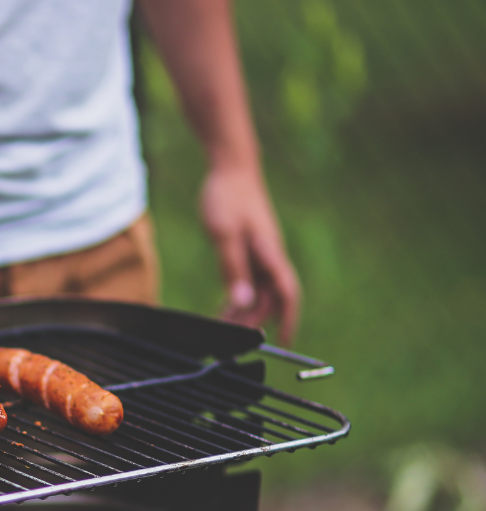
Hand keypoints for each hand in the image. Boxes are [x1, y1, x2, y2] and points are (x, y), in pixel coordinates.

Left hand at [199, 163, 299, 343]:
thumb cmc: (228, 197)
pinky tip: (224, 308)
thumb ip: (233, 268)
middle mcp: (270, 257)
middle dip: (254, 322)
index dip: (288, 320)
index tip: (284, 342)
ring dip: (243, 311)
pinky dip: (238, 296)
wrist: (231, 169)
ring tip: (222, 328)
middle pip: (269, 299)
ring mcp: (261, 253)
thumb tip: (243, 302)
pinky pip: (248, 280)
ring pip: (258, 292)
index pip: (287, 294)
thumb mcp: (224, 234)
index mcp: (270, 254)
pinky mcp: (251, 249)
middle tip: (230, 340)